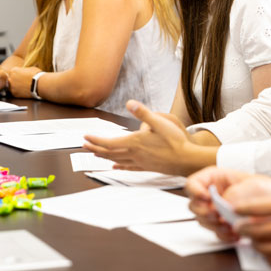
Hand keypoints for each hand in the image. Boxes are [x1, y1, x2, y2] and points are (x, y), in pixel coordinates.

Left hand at [7, 66, 41, 97]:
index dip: (17, 74)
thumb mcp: (29, 68)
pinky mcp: (14, 93)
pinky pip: (14, 93)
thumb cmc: (36, 75)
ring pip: (11, 87)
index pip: (12, 72)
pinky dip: (18, 92)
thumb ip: (23, 70)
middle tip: (22, 82)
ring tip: (23, 87)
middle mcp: (10, 78)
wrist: (39, 84)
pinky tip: (24, 91)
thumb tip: (24, 71)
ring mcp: (11, 86)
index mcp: (13, 70)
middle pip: (11, 80)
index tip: (21, 76)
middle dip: (15, 81)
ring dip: (16, 87)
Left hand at [83, 100, 205, 175]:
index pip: (109, 143)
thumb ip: (143, 113)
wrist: (187, 160)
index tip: (85, 138)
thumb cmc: (175, 141)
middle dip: (95, 149)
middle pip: (110, 153)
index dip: (96, 140)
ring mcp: (140, 162)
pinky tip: (115, 167)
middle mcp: (134, 154)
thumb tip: (129, 102)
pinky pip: (128, 168)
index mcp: (135, 142)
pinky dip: (119, 166)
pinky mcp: (147, 167)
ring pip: (117, 161)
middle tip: (84, 146)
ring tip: (95, 154)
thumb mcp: (160, 122)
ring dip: (104, 157)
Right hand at [186, 166, 270, 241]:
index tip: (206, 197)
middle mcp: (212, 195)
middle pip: (194, 205)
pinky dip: (224, 235)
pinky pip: (216, 233)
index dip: (195, 191)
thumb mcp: (250, 185)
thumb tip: (221, 207)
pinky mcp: (223, 225)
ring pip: (202, 221)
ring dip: (214, 225)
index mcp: (214, 179)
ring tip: (229, 225)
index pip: (192, 183)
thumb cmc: (265, 188)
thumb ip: (233, 194)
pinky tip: (235, 233)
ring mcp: (216, 211)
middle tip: (217, 215)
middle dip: (204, 212)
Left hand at [234, 194, 270, 270]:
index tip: (234, 210)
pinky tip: (268, 251)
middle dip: (244, 229)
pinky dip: (268, 257)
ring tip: (252, 239)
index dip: (242, 209)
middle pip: (258, 230)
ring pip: (264, 248)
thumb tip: (259, 210)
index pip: (260, 206)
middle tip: (239, 227)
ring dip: (254, 244)